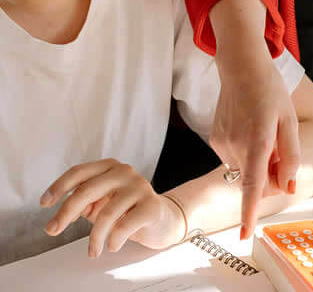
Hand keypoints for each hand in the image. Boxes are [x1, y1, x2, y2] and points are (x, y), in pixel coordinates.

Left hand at [40, 159, 183, 256]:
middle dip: (65, 213)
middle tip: (52, 231)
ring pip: (106, 213)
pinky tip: (112, 245)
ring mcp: (139, 187)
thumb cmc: (127, 210)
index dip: (59, 187)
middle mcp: (124, 172)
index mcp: (110, 167)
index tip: (44, 204)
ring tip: (93, 251)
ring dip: (94, 238)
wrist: (162, 219)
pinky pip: (125, 225)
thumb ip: (84, 201)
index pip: (79, 172)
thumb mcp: (102, 202)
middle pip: (87, 190)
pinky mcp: (151, 205)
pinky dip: (113, 240)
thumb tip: (64, 213)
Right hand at [210, 58, 299, 238]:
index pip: (252, 185)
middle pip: (255, 181)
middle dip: (271, 176)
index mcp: (257, 140)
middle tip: (281, 150)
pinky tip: (250, 129)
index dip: (249, 212)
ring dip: (258, 163)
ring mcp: (221, 143)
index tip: (245, 234)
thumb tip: (287, 187)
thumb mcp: (289, 121)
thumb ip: (290, 155)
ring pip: (245, 170)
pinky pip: (235, 158)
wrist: (240, 68)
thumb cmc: (270, 91)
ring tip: (264, 132)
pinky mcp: (215, 139)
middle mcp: (235, 145)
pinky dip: (246, 154)